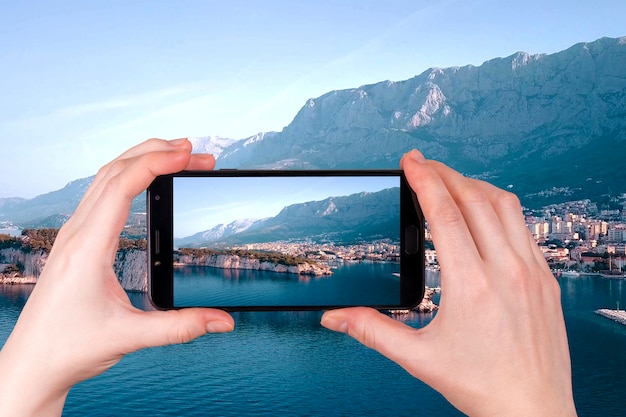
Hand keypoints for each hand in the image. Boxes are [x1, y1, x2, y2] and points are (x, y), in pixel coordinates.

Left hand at [0, 139, 233, 416]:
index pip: (122, 187)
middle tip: (195, 152)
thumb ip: (181, 327)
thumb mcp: (130, 337)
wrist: (32, 362)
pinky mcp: (77, 241)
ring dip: (141, 160)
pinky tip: (146, 181)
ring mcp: (74, 235)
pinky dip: (128, 176)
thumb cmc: (69, 348)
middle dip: (156, 153)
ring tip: (177, 157)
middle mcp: (77, 233)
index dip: (157, 164)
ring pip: (106, 178)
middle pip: (114, 170)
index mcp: (88, 248)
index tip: (188, 154)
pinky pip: (102, 193)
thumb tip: (223, 321)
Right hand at [321, 150, 576, 415]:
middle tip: (423, 164)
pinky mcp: (547, 279)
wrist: (533, 411)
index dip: (424, 180)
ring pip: (505, 206)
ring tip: (451, 180)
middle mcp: (507, 272)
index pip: (445, 215)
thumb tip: (333, 318)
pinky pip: (524, 227)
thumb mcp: (418, 358)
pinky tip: (484, 212)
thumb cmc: (480, 386)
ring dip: (474, 185)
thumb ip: (372, 331)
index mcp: (472, 287)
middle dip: (445, 173)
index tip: (410, 161)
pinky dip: (500, 207)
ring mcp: (533, 273)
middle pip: (474, 200)